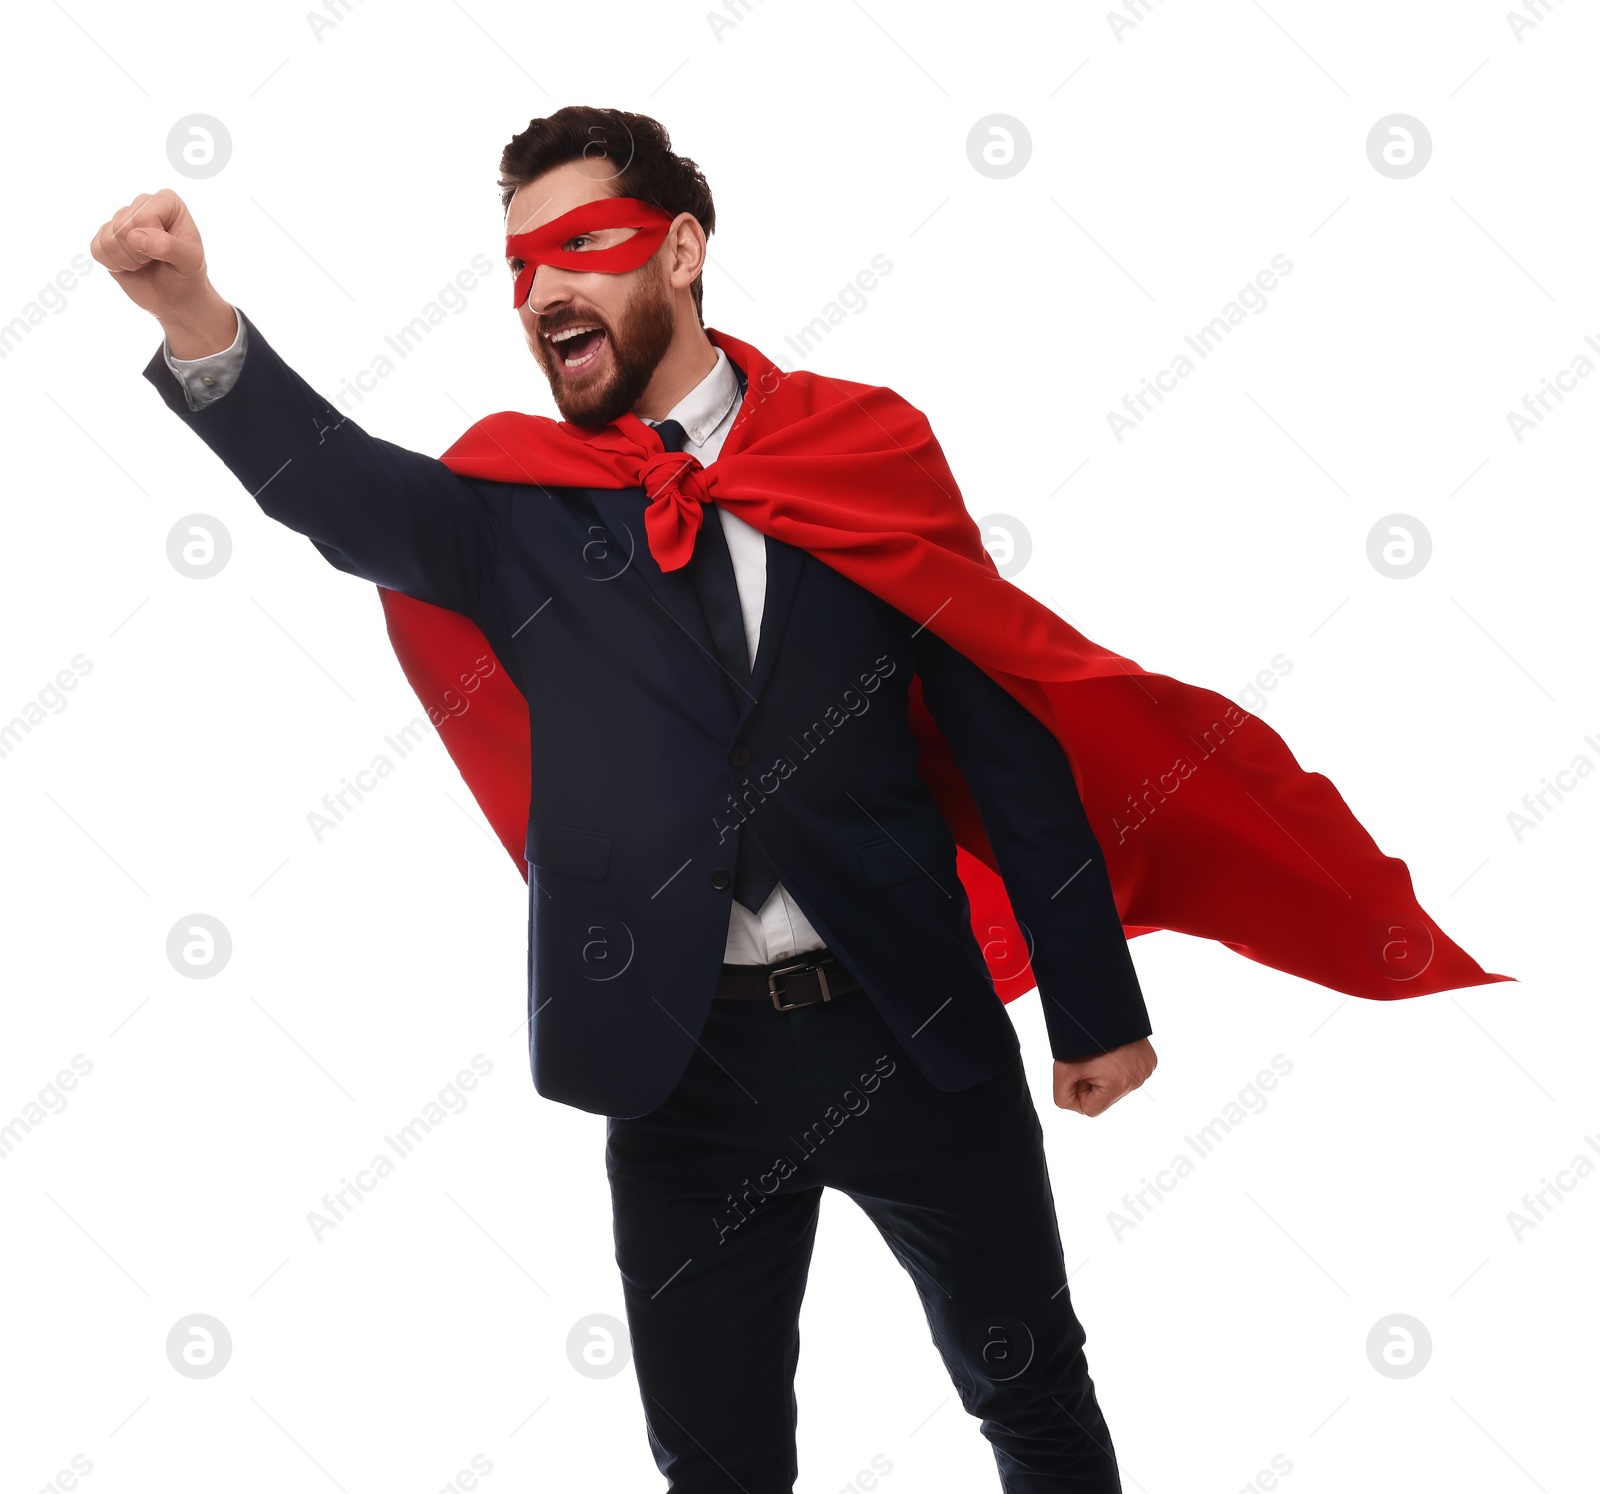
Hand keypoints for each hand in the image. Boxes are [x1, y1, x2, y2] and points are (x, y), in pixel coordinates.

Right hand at [89, 187, 236, 356]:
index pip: (142, 217)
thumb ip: (169, 247)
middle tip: (157, 262)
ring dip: (126, 260)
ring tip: (146, 264)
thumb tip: (138, 236)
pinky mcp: (106, 238)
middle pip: (121, 226)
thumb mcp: (190, 262)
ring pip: (107, 238)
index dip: (154, 242)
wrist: (179, 300)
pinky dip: (113, 264)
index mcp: (166, 201)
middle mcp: (141, 203)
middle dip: (139, 253)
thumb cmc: (189, 278)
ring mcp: (121, 219)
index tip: (172, 254)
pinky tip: (131, 266)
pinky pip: (97, 249)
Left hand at [1052, 1037, 1155, 1116]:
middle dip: (1093, 1084)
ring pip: (1117, 1086)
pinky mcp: (1150, 1060)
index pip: (1091, 1109)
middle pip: (1105, 1098)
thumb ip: (1062, 1096)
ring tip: (1100, 1055)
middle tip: (1087, 1061)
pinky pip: (1130, 1073)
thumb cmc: (1083, 1037)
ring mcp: (1146, 1070)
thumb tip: (1074, 1104)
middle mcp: (1136, 1081)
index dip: (1078, 1093)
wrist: (1105, 1008)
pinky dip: (1119, 1066)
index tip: (1077, 1074)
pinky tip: (1113, 1052)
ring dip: (1106, 1076)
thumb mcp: (1063, 1069)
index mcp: (1118, 1086)